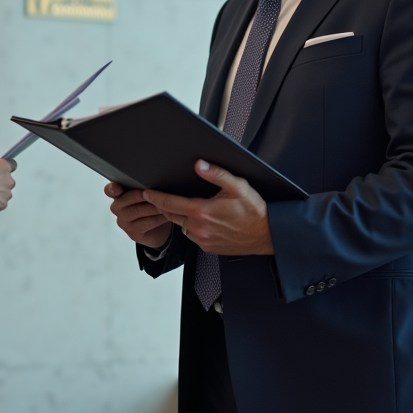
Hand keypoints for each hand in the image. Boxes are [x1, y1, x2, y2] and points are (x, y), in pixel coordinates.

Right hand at [105, 182, 171, 248]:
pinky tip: (168, 214)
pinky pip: (147, 222)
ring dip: (155, 206)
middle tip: (159, 192)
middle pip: (129, 198)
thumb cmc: (151, 205)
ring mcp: (122, 220)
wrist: (157, 229)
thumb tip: (155, 180)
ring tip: (168, 202)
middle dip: (146, 195)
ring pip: (139, 210)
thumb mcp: (146, 193)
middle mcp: (116, 207)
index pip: (110, 190)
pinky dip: (159, 217)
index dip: (112, 188)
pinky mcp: (132, 232)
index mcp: (117, 193)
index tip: (117, 187)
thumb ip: (143, 186)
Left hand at [142, 160, 273, 255]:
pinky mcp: (209, 248)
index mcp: (202, 211)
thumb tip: (199, 164)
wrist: (267, 235)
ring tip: (184, 207)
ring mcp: (203, 240)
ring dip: (179, 217)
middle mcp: (199, 228)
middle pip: (171, 215)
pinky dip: (191, 228)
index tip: (146, 192)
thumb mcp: (237, 186)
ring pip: (182, 226)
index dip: (155, 197)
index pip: (169, 203)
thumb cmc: (254, 211)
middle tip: (159, 197)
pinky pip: (193, 236)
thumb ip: (216, 174)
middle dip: (164, 206)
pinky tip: (201, 220)